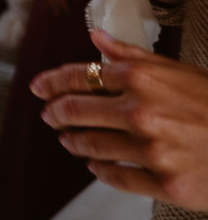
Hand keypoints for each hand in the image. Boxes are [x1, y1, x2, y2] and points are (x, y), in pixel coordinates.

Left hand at [33, 29, 207, 211]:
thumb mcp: (179, 71)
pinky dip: (100, 170)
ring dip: (73, 141)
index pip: (81, 76)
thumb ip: (133, 55)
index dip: (53, 82)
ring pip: (91, 145)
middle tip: (49, 116)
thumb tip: (96, 36)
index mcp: (142, 79)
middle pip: (77, 111)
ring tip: (67, 139)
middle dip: (56, 113)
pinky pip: (116, 176)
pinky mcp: (164, 182)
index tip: (38, 87)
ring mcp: (152, 150)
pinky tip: (95, 165)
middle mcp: (142, 112)